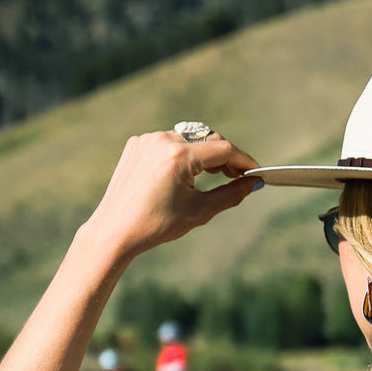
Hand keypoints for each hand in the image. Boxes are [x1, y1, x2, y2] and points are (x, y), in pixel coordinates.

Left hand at [84, 131, 260, 262]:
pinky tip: (183, 174)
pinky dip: (181, 154)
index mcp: (180, 156)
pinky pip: (167, 143)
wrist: (115, 231)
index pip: (224, 149)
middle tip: (237, 176)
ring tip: (213, 174)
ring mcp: (147, 140)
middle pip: (207, 140)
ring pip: (188, 139)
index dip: (244, 160)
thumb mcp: (200, 212)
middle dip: (225, 156)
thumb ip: (231, 194)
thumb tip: (253, 183)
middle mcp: (163, 140)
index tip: (256, 172)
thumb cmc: (157, 225)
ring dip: (203, 154)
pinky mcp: (136, 144)